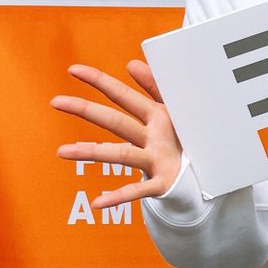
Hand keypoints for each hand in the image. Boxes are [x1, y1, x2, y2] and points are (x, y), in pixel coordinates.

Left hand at [51, 60, 182, 207]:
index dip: (99, 81)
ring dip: (92, 152)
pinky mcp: (164, 183)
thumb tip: (131, 63)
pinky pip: (138, 191)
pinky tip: (97, 203)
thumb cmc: (185, 137)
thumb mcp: (172, 110)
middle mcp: (157, 134)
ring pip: (122, 154)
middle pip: (116, 120)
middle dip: (86, 110)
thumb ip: (153, 87)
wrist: (212, 170)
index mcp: (158, 114)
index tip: (73, 70)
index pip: (123, 94)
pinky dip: (119, 197)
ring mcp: (159, 159)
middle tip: (56, 102)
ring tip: (62, 151)